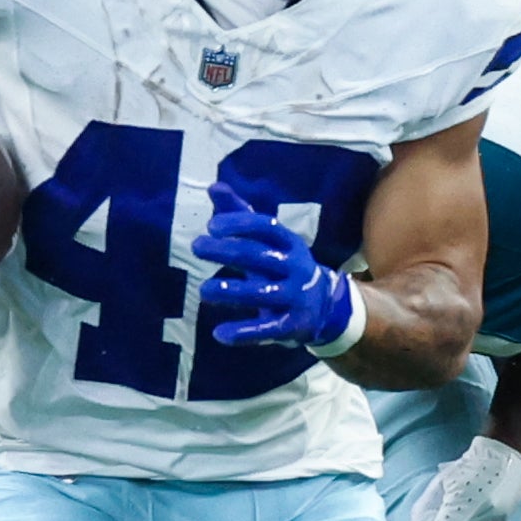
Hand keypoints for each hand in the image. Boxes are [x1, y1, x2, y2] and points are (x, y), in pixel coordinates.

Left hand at [191, 185, 359, 352]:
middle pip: (259, 257)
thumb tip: (213, 186)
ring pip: (261, 293)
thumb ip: (240, 214)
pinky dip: (243, 333)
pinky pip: (266, 329)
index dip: (240, 224)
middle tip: (196, 246)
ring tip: (204, 290)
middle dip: (227, 251)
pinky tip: (219, 334)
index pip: (266, 227)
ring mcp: (295, 297)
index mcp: (289, 243)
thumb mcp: (267, 240)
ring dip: (232, 292)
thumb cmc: (283, 264)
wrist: (324, 306)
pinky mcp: (291, 325)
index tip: (212, 225)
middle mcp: (295, 267)